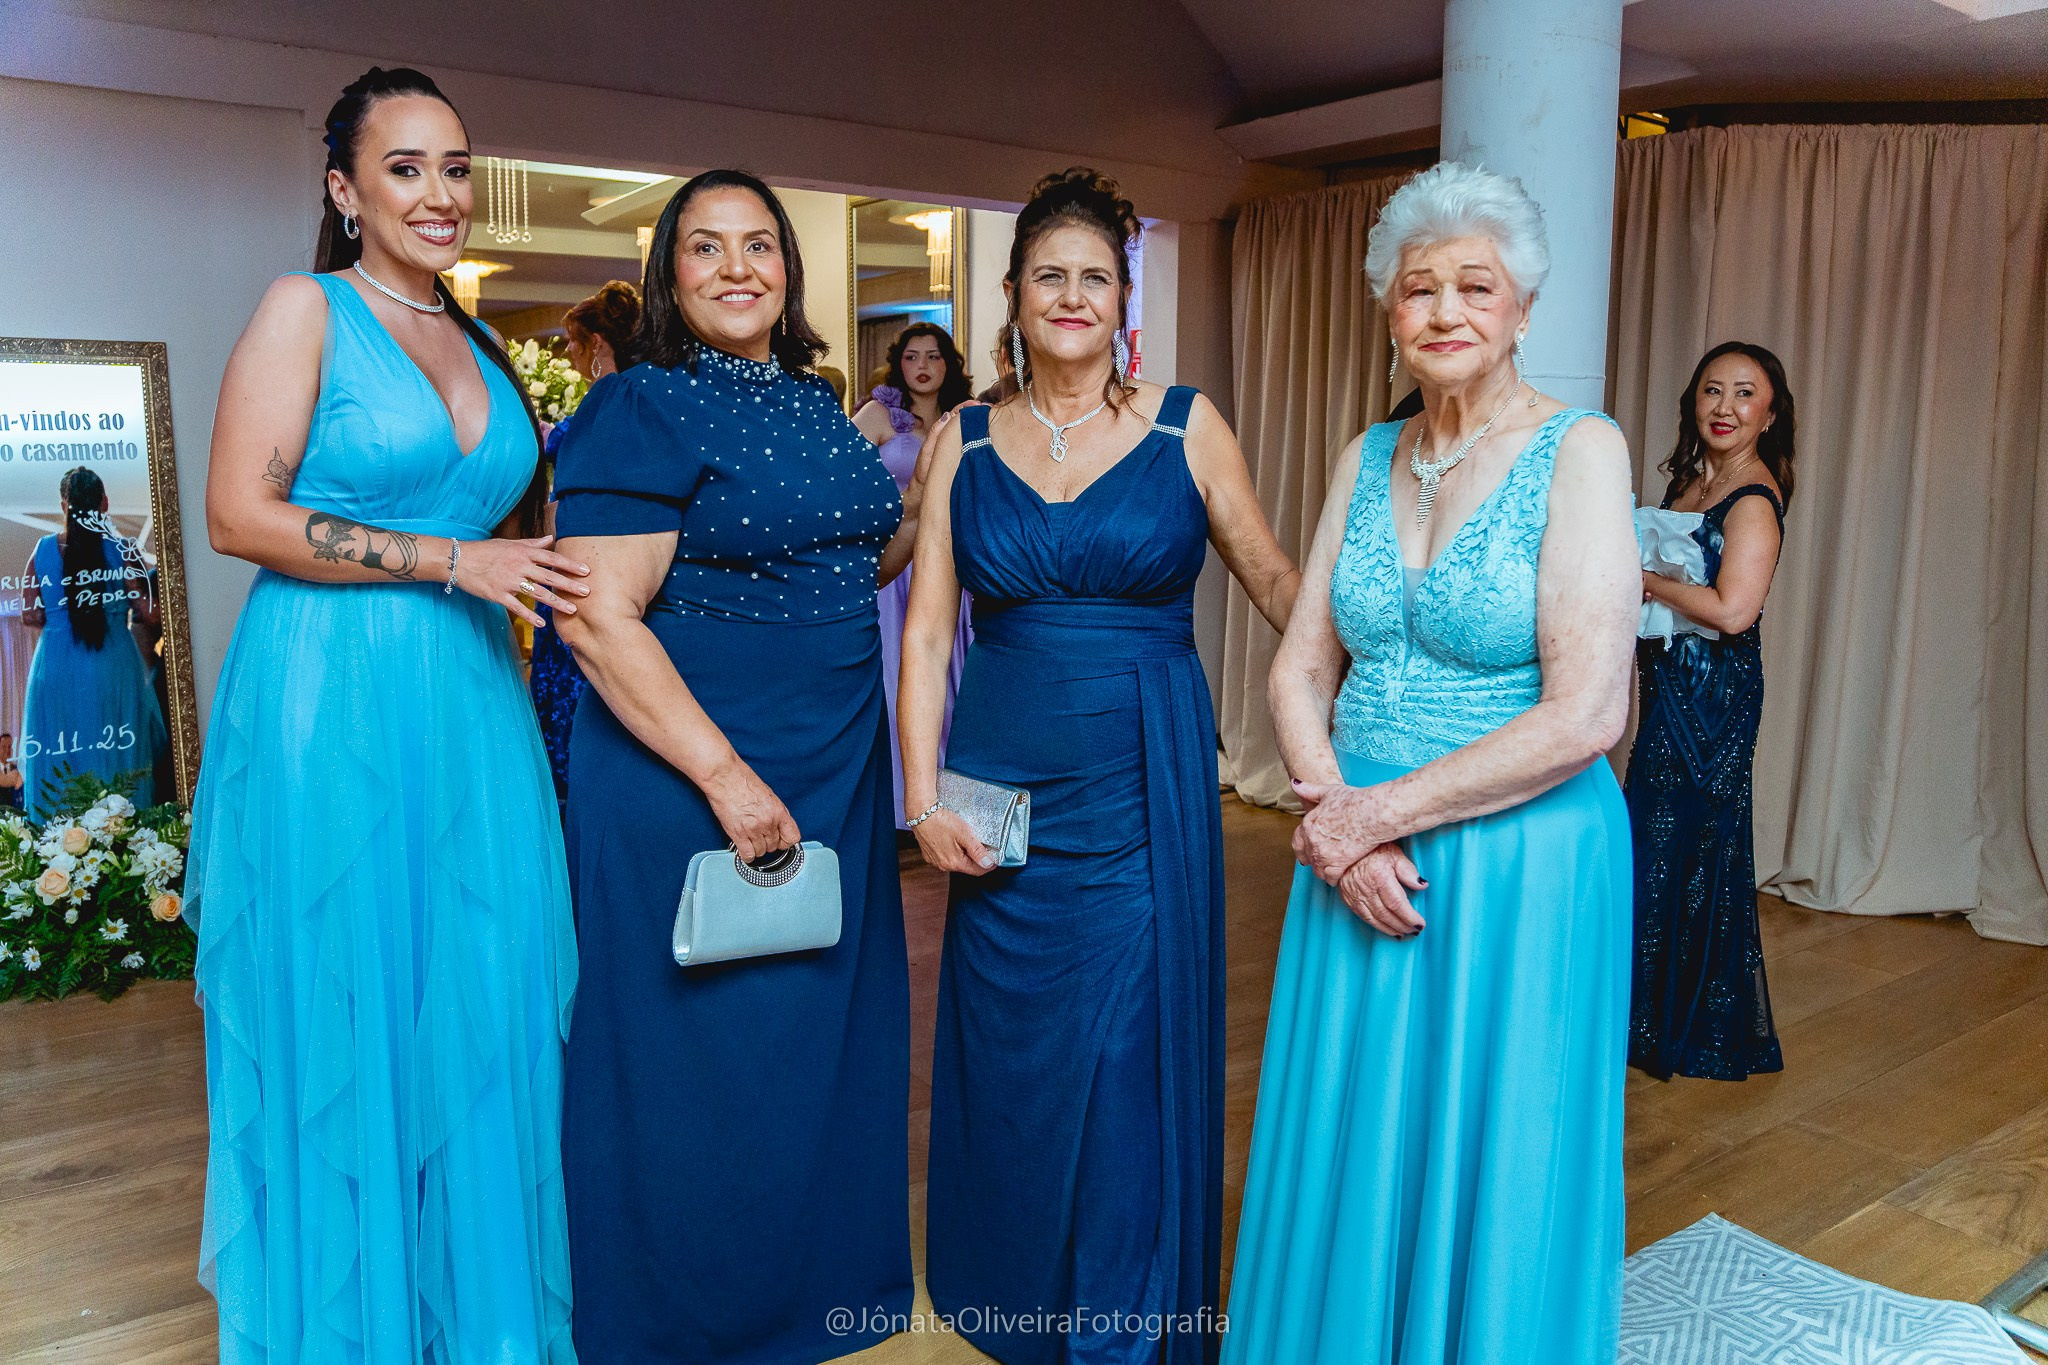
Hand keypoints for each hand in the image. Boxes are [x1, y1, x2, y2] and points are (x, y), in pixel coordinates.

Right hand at [453, 534, 590, 628]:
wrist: (458, 560)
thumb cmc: (486, 551)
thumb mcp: (509, 543)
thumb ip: (532, 544)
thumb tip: (551, 539)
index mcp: (522, 553)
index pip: (551, 558)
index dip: (569, 564)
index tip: (586, 570)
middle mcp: (518, 566)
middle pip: (548, 576)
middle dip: (569, 584)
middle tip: (587, 592)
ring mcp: (508, 581)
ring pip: (537, 593)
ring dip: (556, 602)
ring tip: (572, 609)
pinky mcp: (497, 595)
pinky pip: (517, 607)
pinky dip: (530, 616)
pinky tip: (542, 624)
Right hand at [700, 757, 800, 861]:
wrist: (725, 777)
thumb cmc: (743, 780)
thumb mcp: (768, 795)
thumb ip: (774, 812)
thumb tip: (777, 825)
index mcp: (778, 811)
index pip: (793, 837)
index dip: (786, 841)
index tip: (780, 841)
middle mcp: (768, 822)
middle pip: (774, 846)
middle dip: (767, 843)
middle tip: (760, 837)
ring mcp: (753, 829)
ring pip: (761, 852)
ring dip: (756, 848)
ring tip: (750, 840)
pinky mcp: (738, 834)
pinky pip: (747, 854)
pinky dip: (746, 855)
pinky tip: (744, 848)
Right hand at [911, 806, 995, 876]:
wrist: (921, 813)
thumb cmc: (942, 821)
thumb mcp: (965, 834)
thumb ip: (978, 851)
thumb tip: (988, 864)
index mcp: (954, 863)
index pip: (977, 871)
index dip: (989, 865)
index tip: (995, 858)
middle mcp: (943, 866)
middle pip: (967, 867)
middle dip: (976, 859)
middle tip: (983, 846)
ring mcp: (935, 861)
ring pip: (956, 862)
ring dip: (964, 855)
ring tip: (968, 841)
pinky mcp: (929, 855)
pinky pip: (946, 857)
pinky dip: (953, 852)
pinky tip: (954, 840)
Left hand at [1291, 782, 1389, 884]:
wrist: (1371, 814)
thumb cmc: (1354, 801)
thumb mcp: (1329, 791)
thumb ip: (1310, 790)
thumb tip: (1295, 784)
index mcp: (1308, 824)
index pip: (1297, 841)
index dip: (1302, 848)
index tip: (1306, 852)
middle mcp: (1312, 841)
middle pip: (1307, 858)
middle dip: (1313, 861)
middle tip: (1320, 863)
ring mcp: (1323, 854)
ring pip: (1318, 870)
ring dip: (1323, 871)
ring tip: (1330, 870)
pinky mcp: (1338, 865)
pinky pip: (1331, 878)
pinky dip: (1333, 878)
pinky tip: (1338, 877)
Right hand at [1335, 842, 1426, 936]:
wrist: (1344, 846)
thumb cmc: (1371, 849)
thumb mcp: (1394, 853)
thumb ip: (1408, 870)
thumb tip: (1421, 885)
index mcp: (1380, 877)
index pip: (1397, 904)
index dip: (1409, 917)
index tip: (1420, 924)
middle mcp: (1366, 889)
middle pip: (1387, 915)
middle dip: (1403, 925)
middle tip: (1415, 931)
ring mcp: (1355, 895)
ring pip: (1375, 919)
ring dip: (1390, 929)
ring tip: (1403, 933)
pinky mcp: (1347, 899)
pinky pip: (1363, 917)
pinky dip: (1376, 926)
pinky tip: (1386, 928)